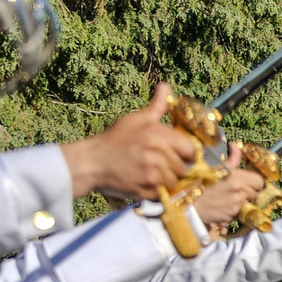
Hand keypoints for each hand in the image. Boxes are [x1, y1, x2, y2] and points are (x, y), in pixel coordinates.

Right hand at [60, 85, 200, 200]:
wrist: (91, 163)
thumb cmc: (113, 140)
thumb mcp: (135, 119)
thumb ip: (156, 106)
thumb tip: (166, 86)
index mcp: (158, 135)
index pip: (190, 150)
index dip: (185, 154)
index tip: (177, 155)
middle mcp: (157, 153)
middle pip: (183, 168)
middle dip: (174, 168)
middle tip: (158, 165)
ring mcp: (152, 173)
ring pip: (174, 182)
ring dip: (165, 181)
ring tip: (150, 173)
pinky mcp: (146, 189)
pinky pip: (162, 194)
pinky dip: (155, 191)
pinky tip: (143, 182)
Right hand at [189, 144, 257, 230]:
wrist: (190, 203)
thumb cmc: (201, 183)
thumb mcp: (217, 167)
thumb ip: (232, 158)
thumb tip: (235, 145)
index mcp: (237, 178)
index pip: (259, 181)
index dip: (255, 182)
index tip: (248, 182)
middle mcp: (239, 192)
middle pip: (255, 193)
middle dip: (248, 192)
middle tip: (237, 190)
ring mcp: (236, 206)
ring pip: (248, 203)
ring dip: (241, 201)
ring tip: (228, 197)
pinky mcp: (232, 216)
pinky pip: (239, 212)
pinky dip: (234, 210)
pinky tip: (224, 205)